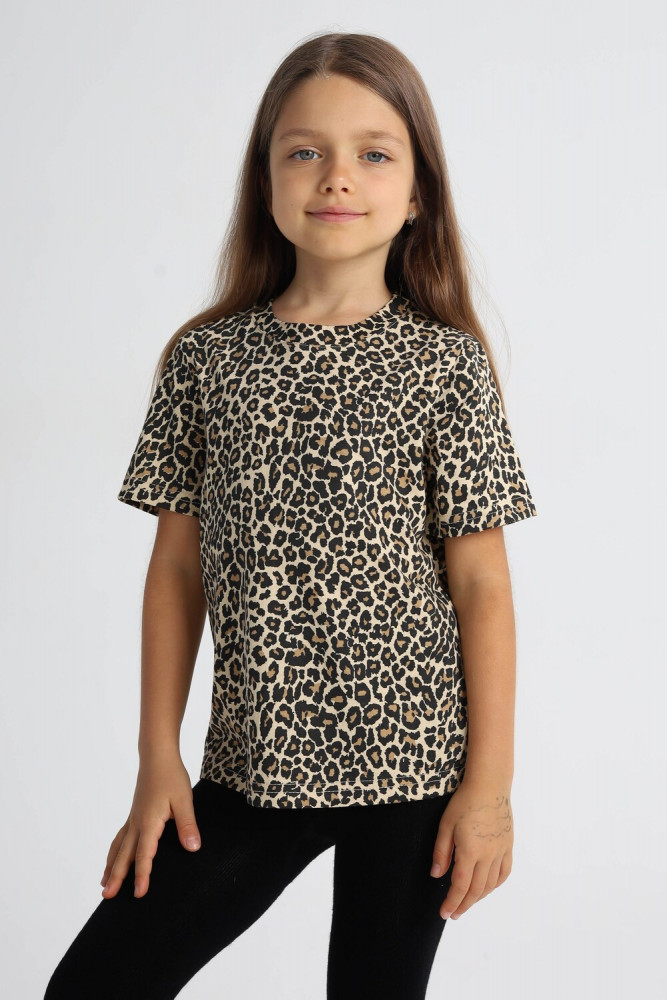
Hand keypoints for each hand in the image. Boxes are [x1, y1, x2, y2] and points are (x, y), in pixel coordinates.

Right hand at [100, 751, 201, 899]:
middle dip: (116, 877)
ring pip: (118, 847)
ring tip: (103, 884)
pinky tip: (112, 858)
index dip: (142, 875)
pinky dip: (114, 852)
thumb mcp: (184, 800)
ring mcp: (133, 819)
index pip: (144, 854)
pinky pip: (120, 838)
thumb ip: (187, 825)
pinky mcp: (134, 815)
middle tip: (107, 897)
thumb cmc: (171, 776)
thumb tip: (192, 848)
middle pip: (124, 855)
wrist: (157, 756)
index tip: (139, 894)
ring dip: (111, 866)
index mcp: (149, 822)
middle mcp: (137, 823)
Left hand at [430, 778, 512, 919]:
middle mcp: (488, 855)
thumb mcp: (446, 825)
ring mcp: (501, 851)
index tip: (444, 913)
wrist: (490, 786)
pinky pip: (504, 873)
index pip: (461, 886)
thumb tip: (436, 875)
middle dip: (464, 904)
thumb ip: (441, 852)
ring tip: (467, 902)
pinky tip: (487, 887)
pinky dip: (495, 885)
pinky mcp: (508, 846)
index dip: (452, 902)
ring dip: (479, 897)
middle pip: (476, 890)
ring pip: (491, 884)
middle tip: (454, 914)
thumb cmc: (465, 802)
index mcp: (470, 851)